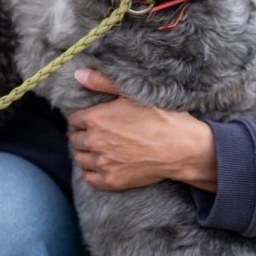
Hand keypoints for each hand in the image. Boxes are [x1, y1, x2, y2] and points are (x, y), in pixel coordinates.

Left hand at [67, 68, 217, 192]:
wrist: (182, 147)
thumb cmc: (160, 117)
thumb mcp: (131, 93)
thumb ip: (102, 82)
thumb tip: (79, 74)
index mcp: (96, 119)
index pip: (73, 119)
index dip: (82, 117)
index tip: (91, 118)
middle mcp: (95, 142)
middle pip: (74, 139)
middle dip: (82, 134)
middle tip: (95, 132)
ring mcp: (103, 163)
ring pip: (79, 158)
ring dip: (84, 152)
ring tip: (96, 147)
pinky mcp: (112, 181)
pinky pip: (89, 178)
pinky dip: (91, 171)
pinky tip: (100, 163)